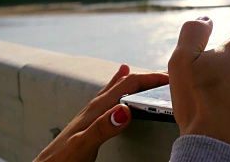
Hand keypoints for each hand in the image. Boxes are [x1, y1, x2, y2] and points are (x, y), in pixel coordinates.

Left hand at [34, 64, 168, 161]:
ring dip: (133, 82)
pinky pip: (109, 99)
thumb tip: (125, 110)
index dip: (149, 79)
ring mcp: (92, 113)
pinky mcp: (90, 122)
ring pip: (117, 89)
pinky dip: (119, 90)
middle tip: (166, 76)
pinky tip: (118, 89)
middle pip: (124, 84)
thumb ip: (103, 128)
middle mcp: (94, 106)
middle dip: (145, 78)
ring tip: (145, 76)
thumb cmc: (60, 161)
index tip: (169, 79)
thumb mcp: (83, 145)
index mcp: (97, 108)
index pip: (128, 84)